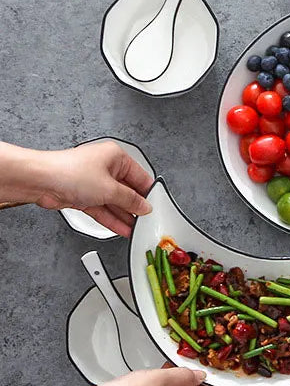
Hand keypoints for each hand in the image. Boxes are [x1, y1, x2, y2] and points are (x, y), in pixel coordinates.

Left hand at [34, 141, 152, 236]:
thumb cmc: (69, 172)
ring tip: (135, 228)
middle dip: (135, 207)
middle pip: (127, 191)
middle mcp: (105, 167)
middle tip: (145, 220)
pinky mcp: (83, 195)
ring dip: (123, 216)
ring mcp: (93, 182)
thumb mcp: (110, 189)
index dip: (148, 193)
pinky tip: (121, 228)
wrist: (39, 181)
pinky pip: (103, 209)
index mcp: (115, 157)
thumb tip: (143, 206)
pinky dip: (111, 219)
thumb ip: (130, 200)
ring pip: (114, 202)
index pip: (140, 177)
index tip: (154, 207)